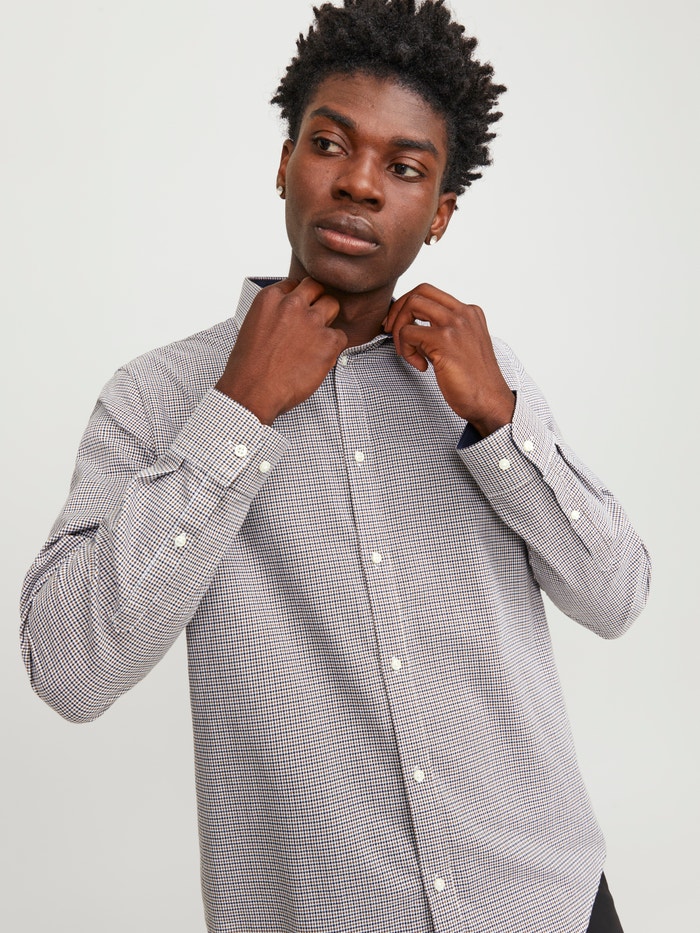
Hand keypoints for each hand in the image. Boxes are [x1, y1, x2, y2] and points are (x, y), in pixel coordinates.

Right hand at [216, 277, 347, 424]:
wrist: (252, 392)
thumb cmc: (248, 367)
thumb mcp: (253, 327)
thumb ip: (272, 314)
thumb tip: (286, 317)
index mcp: (270, 298)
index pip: (293, 284)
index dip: (298, 298)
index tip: (298, 311)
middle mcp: (292, 304)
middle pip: (316, 287)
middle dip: (316, 300)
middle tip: (313, 320)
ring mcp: (312, 321)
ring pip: (332, 305)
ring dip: (328, 320)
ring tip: (317, 340)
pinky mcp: (328, 341)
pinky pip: (341, 336)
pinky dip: (334, 347)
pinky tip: (319, 359)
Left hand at [384, 283, 514, 437]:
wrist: (489, 401)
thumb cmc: (474, 381)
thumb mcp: (460, 346)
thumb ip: (439, 332)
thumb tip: (408, 327)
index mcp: (469, 312)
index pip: (430, 292)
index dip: (407, 305)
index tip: (398, 324)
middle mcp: (464, 313)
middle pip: (419, 292)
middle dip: (398, 310)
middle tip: (390, 332)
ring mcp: (455, 324)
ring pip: (411, 305)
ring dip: (399, 328)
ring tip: (405, 351)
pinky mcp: (444, 340)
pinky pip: (408, 333)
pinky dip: (406, 350)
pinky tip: (421, 366)